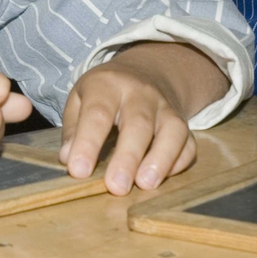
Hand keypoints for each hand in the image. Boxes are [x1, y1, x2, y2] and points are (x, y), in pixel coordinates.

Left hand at [59, 41, 228, 194]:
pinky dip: (179, 162)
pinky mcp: (184, 123)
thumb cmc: (105, 93)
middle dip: (128, 157)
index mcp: (108, 84)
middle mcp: (141, 93)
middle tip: (116, 187)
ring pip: (172, 131)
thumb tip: (68, 158)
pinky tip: (162, 178)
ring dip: (160, 160)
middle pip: (138, 123)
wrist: (147, 70)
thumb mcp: (80, 97)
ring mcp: (166, 107)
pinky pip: (188, 143)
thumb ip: (73, 127)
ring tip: (145, 185)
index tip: (78, 170)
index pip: (98, 113)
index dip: (88, 142)